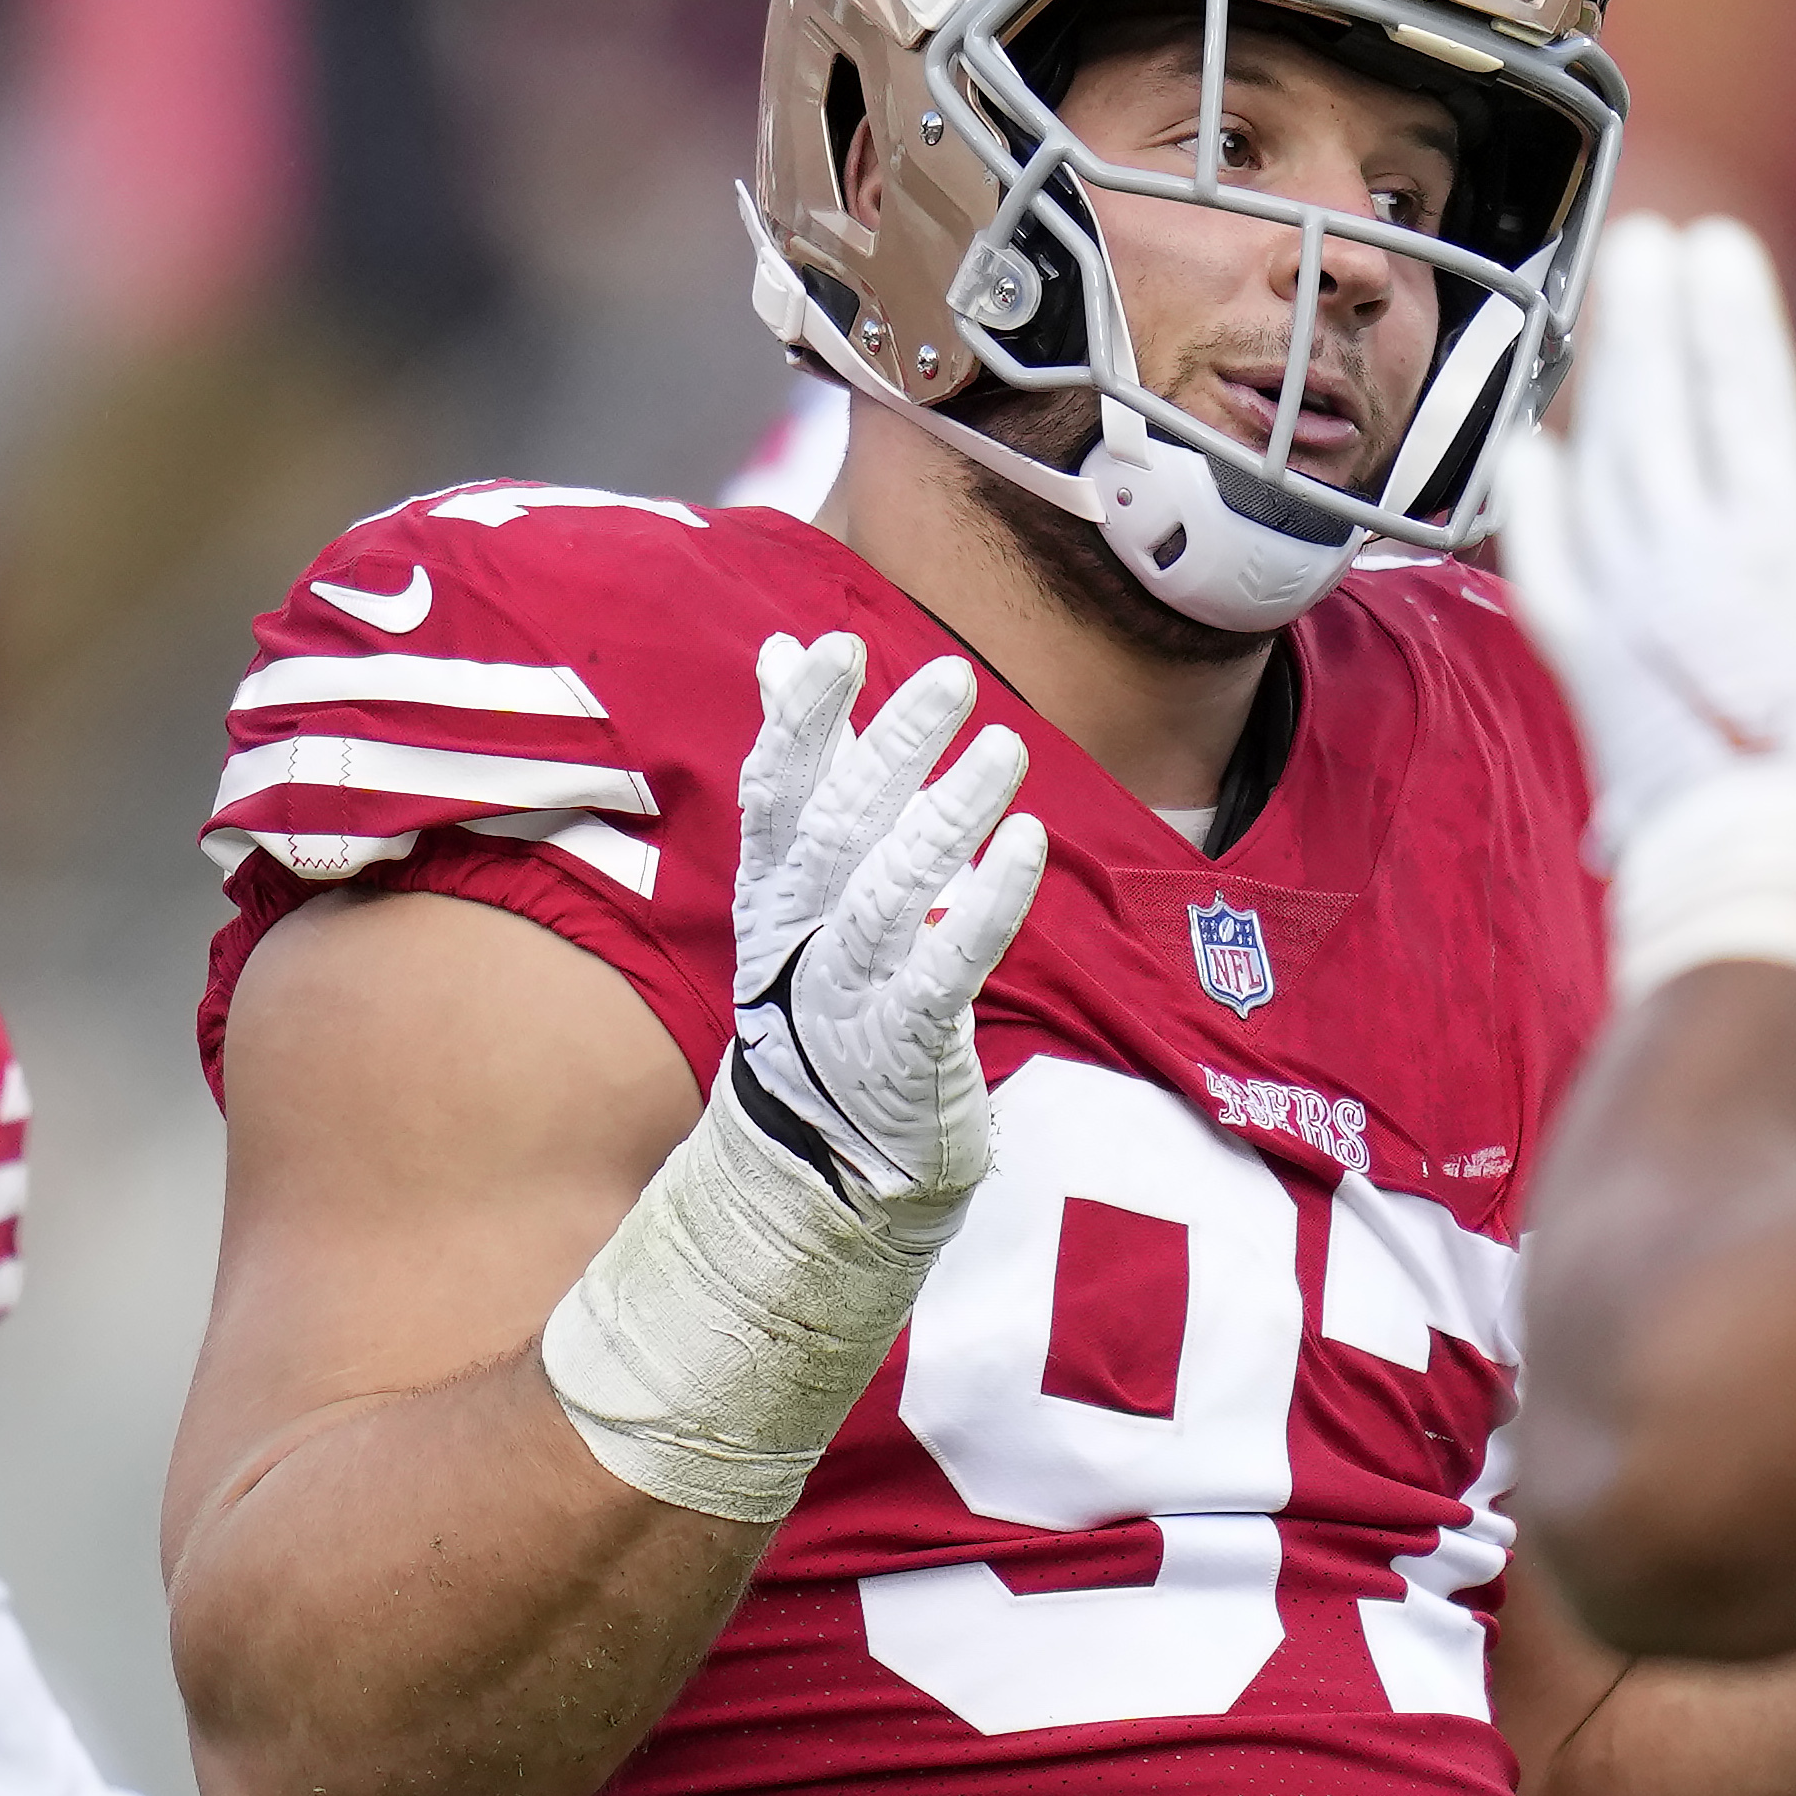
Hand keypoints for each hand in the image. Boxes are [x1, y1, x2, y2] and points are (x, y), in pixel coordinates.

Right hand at [722, 634, 1043, 1215]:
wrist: (822, 1149)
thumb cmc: (823, 985)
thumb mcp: (796, 878)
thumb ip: (802, 765)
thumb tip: (780, 649)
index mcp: (771, 885)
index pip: (775, 788)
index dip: (801, 718)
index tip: (839, 646)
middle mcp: (800, 932)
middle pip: (839, 829)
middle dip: (893, 749)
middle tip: (955, 677)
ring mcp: (848, 991)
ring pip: (894, 891)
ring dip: (950, 815)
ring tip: (1006, 747)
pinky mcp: (906, 1044)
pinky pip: (948, 966)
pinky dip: (988, 904)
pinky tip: (1025, 845)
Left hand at [1494, 211, 1795, 996]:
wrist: (1749, 895)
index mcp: (1770, 553)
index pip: (1748, 401)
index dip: (1733, 316)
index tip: (1717, 242)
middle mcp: (1681, 562)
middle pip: (1657, 410)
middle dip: (1649, 317)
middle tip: (1640, 239)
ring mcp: (1623, 610)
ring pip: (1600, 466)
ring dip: (1599, 383)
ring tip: (1596, 313)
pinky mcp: (1582, 667)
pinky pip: (1544, 563)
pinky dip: (1532, 504)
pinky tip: (1525, 454)